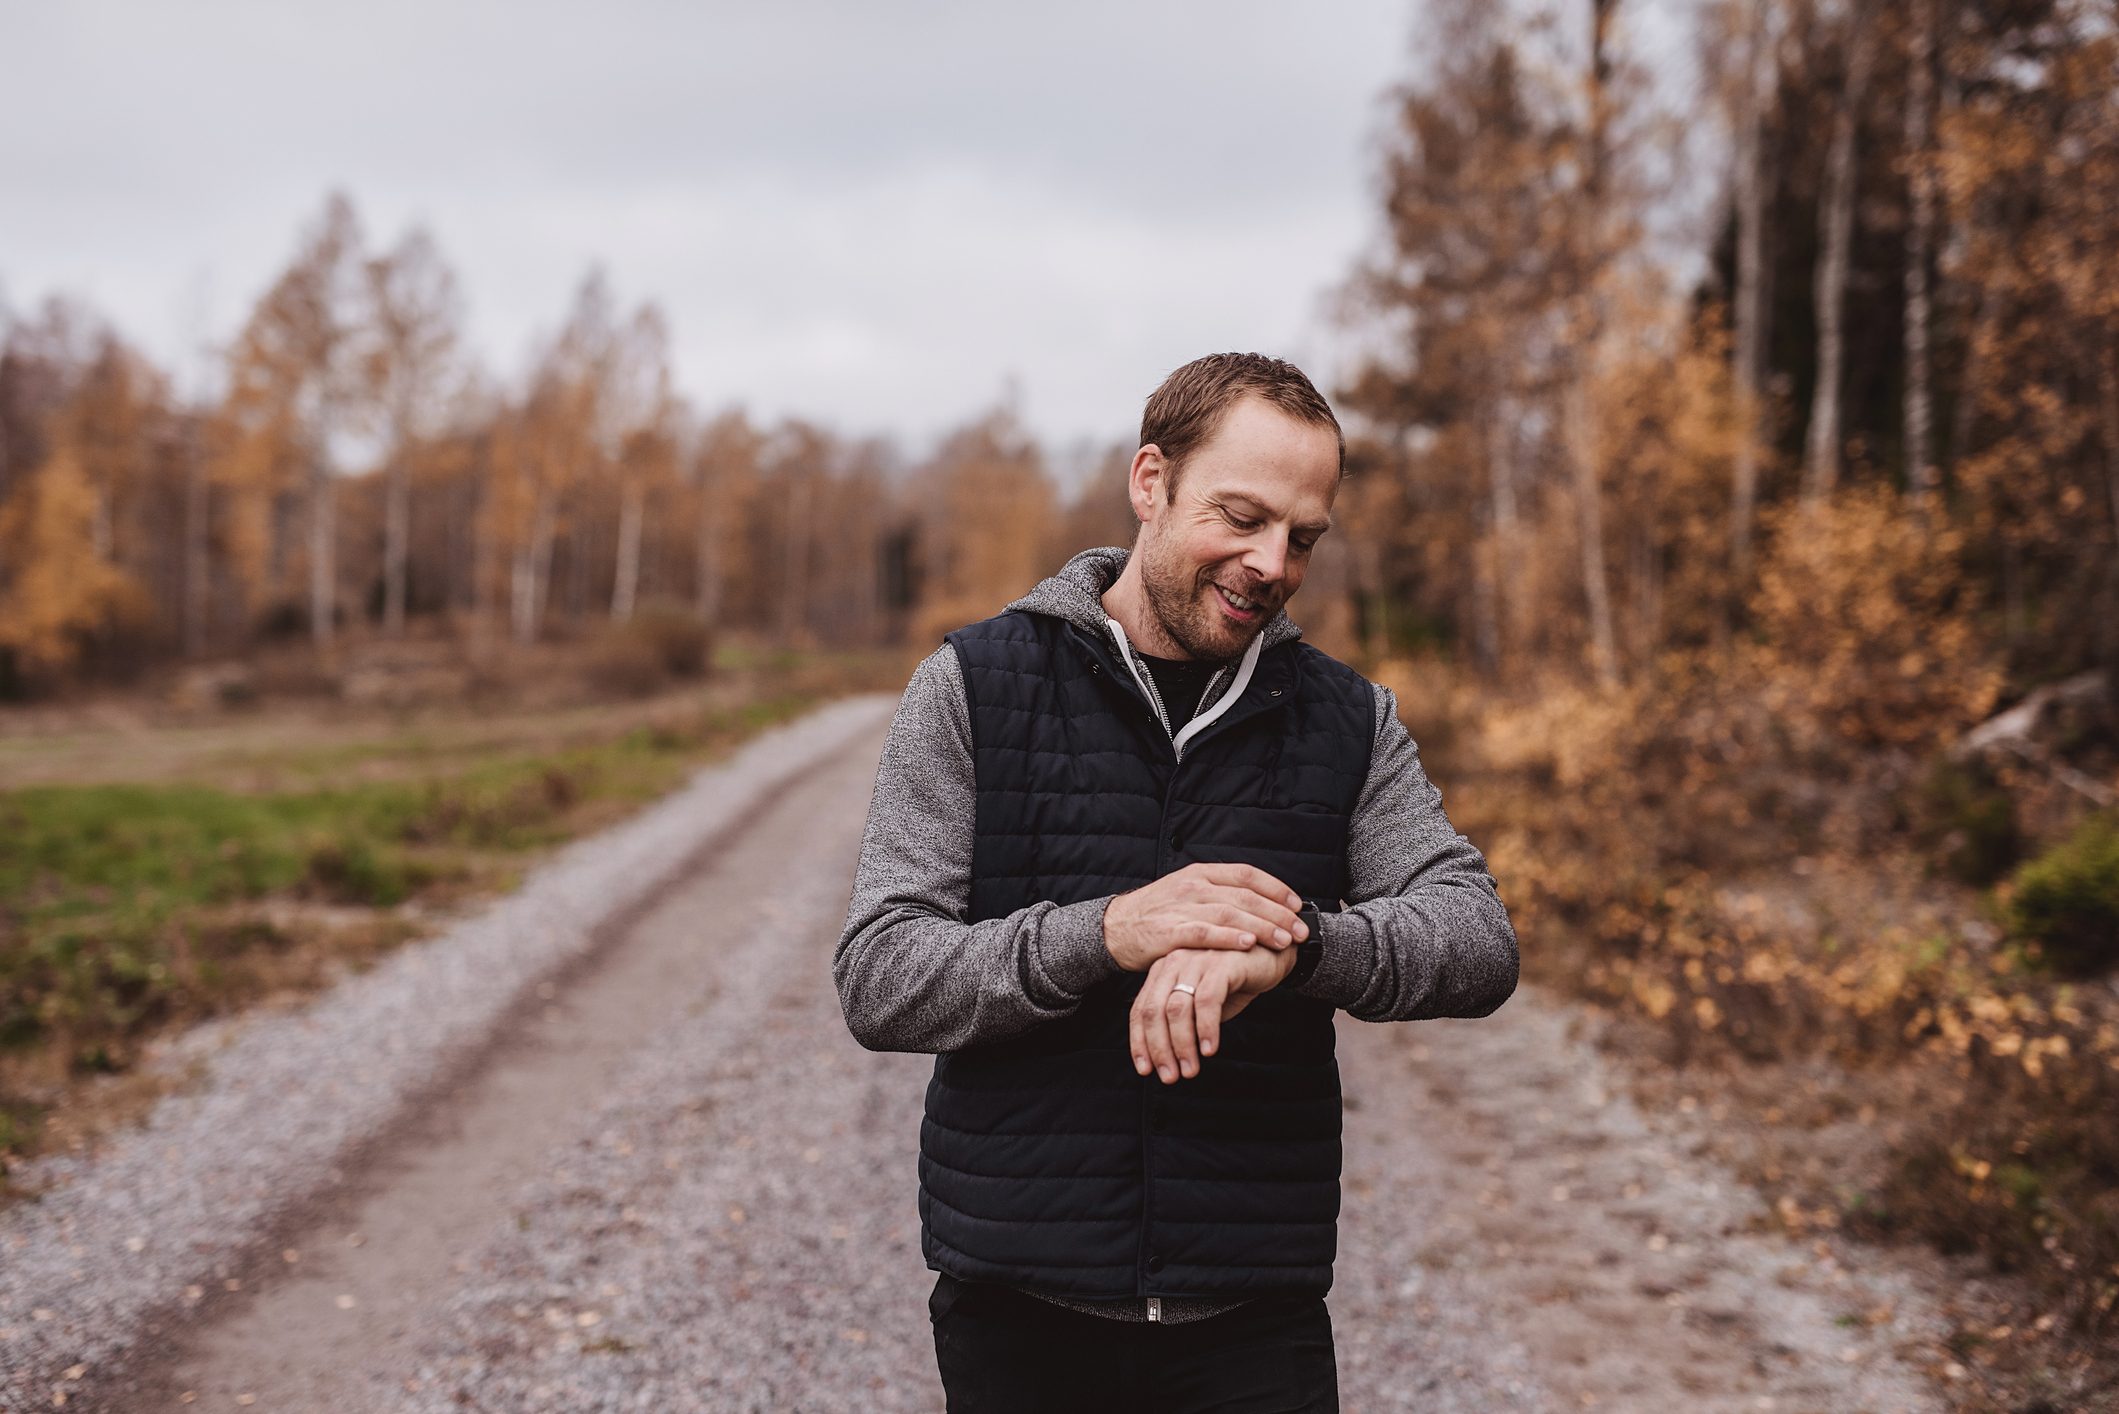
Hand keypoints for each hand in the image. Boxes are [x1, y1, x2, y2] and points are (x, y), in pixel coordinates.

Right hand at [1102, 863, 1308, 972]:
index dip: (1275, 888)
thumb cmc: (1158, 914)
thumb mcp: (1187, 892)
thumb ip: (1219, 895)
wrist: (1115, 928)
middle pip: (1245, 896)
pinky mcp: (1170, 931)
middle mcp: (1193, 885)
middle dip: (1277, 914)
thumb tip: (1259, 905)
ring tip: (1284, 940)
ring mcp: (1181, 907)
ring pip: (1230, 914)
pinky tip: (1249, 944)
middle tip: (1300, 931)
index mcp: (1201, 873)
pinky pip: (1205, 932)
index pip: (1246, 874)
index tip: (1297, 905)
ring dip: (1262, 927)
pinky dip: (1229, 937)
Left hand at [1129, 944, 1297, 1083]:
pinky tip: (1210, 1050)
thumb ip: (1184, 1022)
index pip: (1141, 1010)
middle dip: (1159, 1049)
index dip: (1139, 1042)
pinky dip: (1206, 1029)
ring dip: (1182, 1045)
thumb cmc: (1234, 980)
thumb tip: (1167, 1058)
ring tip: (1189, 1070)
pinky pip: (1208, 1002)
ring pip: (1177, 1009)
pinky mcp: (1220, 965)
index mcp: (1163, 971)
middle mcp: (1173, 963)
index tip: (1144, 1070)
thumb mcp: (1202, 1003)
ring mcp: (1195, 961)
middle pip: (1154, 1011)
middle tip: (1169, 1077)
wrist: (1272, 953)